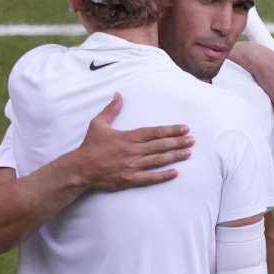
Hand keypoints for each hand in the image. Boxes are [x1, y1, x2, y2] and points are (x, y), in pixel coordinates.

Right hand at [67, 94, 193, 190]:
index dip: (170, 130)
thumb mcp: (98, 124)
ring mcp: (133, 166)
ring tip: (188, 153)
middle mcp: (133, 151)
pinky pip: (150, 178)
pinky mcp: (130, 179)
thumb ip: (111, 110)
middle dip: (178, 142)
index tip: (184, 128)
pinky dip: (163, 176)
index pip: (154, 132)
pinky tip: (175, 173)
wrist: (81, 168)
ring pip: (159, 160)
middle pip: (160, 145)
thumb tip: (118, 95)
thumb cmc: (90, 146)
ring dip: (175, 156)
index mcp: (128, 137)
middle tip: (192, 140)